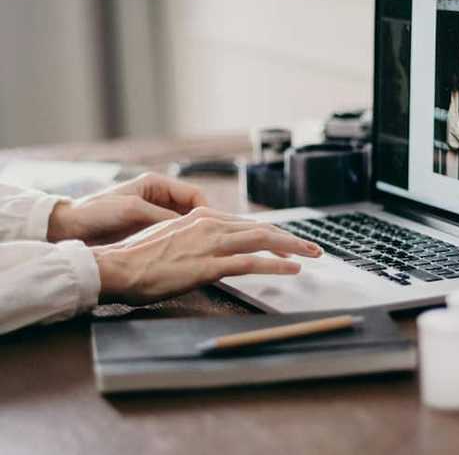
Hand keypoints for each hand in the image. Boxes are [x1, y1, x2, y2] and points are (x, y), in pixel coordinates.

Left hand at [47, 173, 208, 244]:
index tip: (210, 227)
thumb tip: (189, 225)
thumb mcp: (132, 210)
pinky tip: (181, 253)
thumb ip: (162, 216)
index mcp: (157, 184)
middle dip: (201, 224)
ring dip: (190, 235)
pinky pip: (171, 235)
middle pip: (192, 210)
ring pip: (184, 224)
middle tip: (209, 240)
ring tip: (197, 249)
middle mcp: (159, 198)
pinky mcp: (147, 231)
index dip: (206, 209)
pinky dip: (178, 243)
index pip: (194, 194)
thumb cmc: (96, 212)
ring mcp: (154, 215)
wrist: (68, 229)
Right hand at [92, 207, 320, 305]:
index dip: (272, 234)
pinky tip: (292, 269)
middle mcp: (210, 225)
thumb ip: (195, 239)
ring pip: (262, 240)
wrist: (116, 267)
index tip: (289, 242)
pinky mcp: (209, 265)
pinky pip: (251, 263)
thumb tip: (211, 248)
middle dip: (291, 238)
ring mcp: (211, 244)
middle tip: (313, 247)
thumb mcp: (171, 239)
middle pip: (262, 229)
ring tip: (312, 254)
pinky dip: (276, 265)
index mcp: (201, 218)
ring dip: (293, 247)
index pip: (247, 224)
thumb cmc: (138, 259)